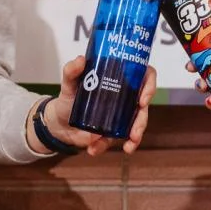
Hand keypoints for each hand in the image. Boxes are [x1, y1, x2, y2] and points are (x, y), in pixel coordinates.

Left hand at [41, 55, 156, 154]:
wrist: (59, 122)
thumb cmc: (69, 97)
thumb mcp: (68, 83)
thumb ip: (71, 71)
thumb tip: (81, 60)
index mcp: (120, 78)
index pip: (144, 76)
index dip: (150, 86)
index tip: (143, 100)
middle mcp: (125, 96)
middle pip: (144, 104)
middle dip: (142, 120)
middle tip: (134, 131)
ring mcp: (122, 115)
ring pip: (137, 124)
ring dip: (135, 136)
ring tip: (128, 146)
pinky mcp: (114, 131)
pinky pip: (118, 140)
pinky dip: (107, 146)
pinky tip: (95, 149)